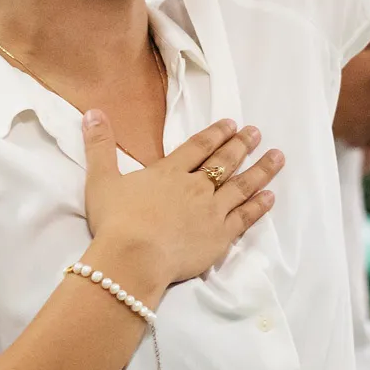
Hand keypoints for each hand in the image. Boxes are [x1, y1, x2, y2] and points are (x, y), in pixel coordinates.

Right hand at [81, 112, 279, 298]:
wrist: (134, 257)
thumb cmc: (116, 221)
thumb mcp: (101, 180)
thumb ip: (99, 146)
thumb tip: (92, 112)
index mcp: (169, 173)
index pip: (198, 147)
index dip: (216, 134)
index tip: (231, 123)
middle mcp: (195, 187)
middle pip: (224, 162)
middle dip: (242, 145)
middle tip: (257, 133)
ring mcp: (211, 211)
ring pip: (242, 186)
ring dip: (261, 170)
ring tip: (277, 156)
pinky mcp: (220, 236)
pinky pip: (244, 218)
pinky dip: (259, 207)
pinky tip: (270, 197)